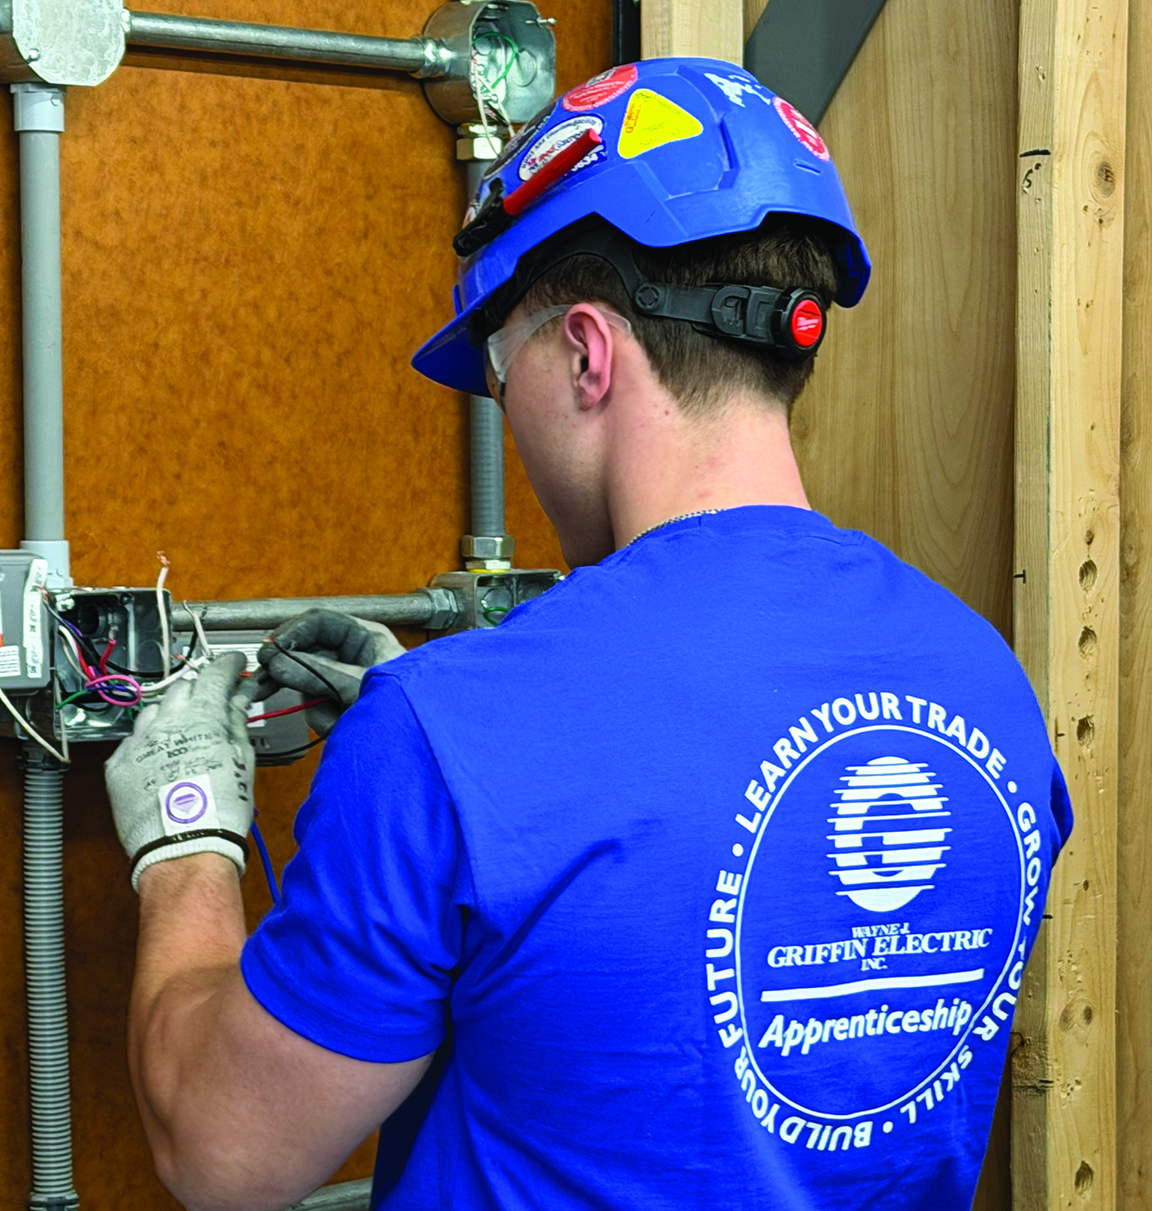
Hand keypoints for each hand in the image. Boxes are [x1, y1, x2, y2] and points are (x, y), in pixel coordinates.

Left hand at [104, 652, 255, 890]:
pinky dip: (148, 743)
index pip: (215, 674)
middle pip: (182, 688)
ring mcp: (138, 742)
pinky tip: (161, 759)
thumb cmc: (221, 809)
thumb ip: (237, 722)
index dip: (228, 665)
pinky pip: (133, 742)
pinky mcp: (118, 765)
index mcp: (202, 715)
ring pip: (154, 712)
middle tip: (212, 702)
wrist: (184, 849)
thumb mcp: (242, 759)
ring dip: (170, 715)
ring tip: (184, 734)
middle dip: (199, 689)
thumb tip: (239, 698)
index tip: (234, 664)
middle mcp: (166, 721)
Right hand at [254, 609, 406, 736]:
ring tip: (333, 715)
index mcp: (364, 637)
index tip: (270, 649)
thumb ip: (314, 671)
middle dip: (287, 672)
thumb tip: (276, 663)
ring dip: (315, 704)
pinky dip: (325, 719)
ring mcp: (346, 682)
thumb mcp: (356, 683)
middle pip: (307, 653)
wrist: (417, 743)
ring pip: (308, 685)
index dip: (292, 632)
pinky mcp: (342, 708)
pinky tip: (341, 726)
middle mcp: (353, 656)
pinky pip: (317, 708)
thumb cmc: (404, 703)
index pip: (320, 622)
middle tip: (262, 683)